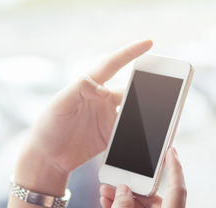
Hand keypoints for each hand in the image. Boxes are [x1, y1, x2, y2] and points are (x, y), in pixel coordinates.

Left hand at [19, 40, 152, 176]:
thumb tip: (101, 88)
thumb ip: (79, 90)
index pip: (113, 65)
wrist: (46, 157)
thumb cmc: (48, 126)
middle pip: (131, 90)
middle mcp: (102, 99)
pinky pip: (130, 132)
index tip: (148, 43)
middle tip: (169, 86)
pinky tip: (152, 135)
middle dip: (149, 86)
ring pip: (134, 111)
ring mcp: (108, 118)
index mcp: (89, 86)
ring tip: (165, 114)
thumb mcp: (60, 105)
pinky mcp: (110, 136)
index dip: (130, 53)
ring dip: (148, 113)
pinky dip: (142, 133)